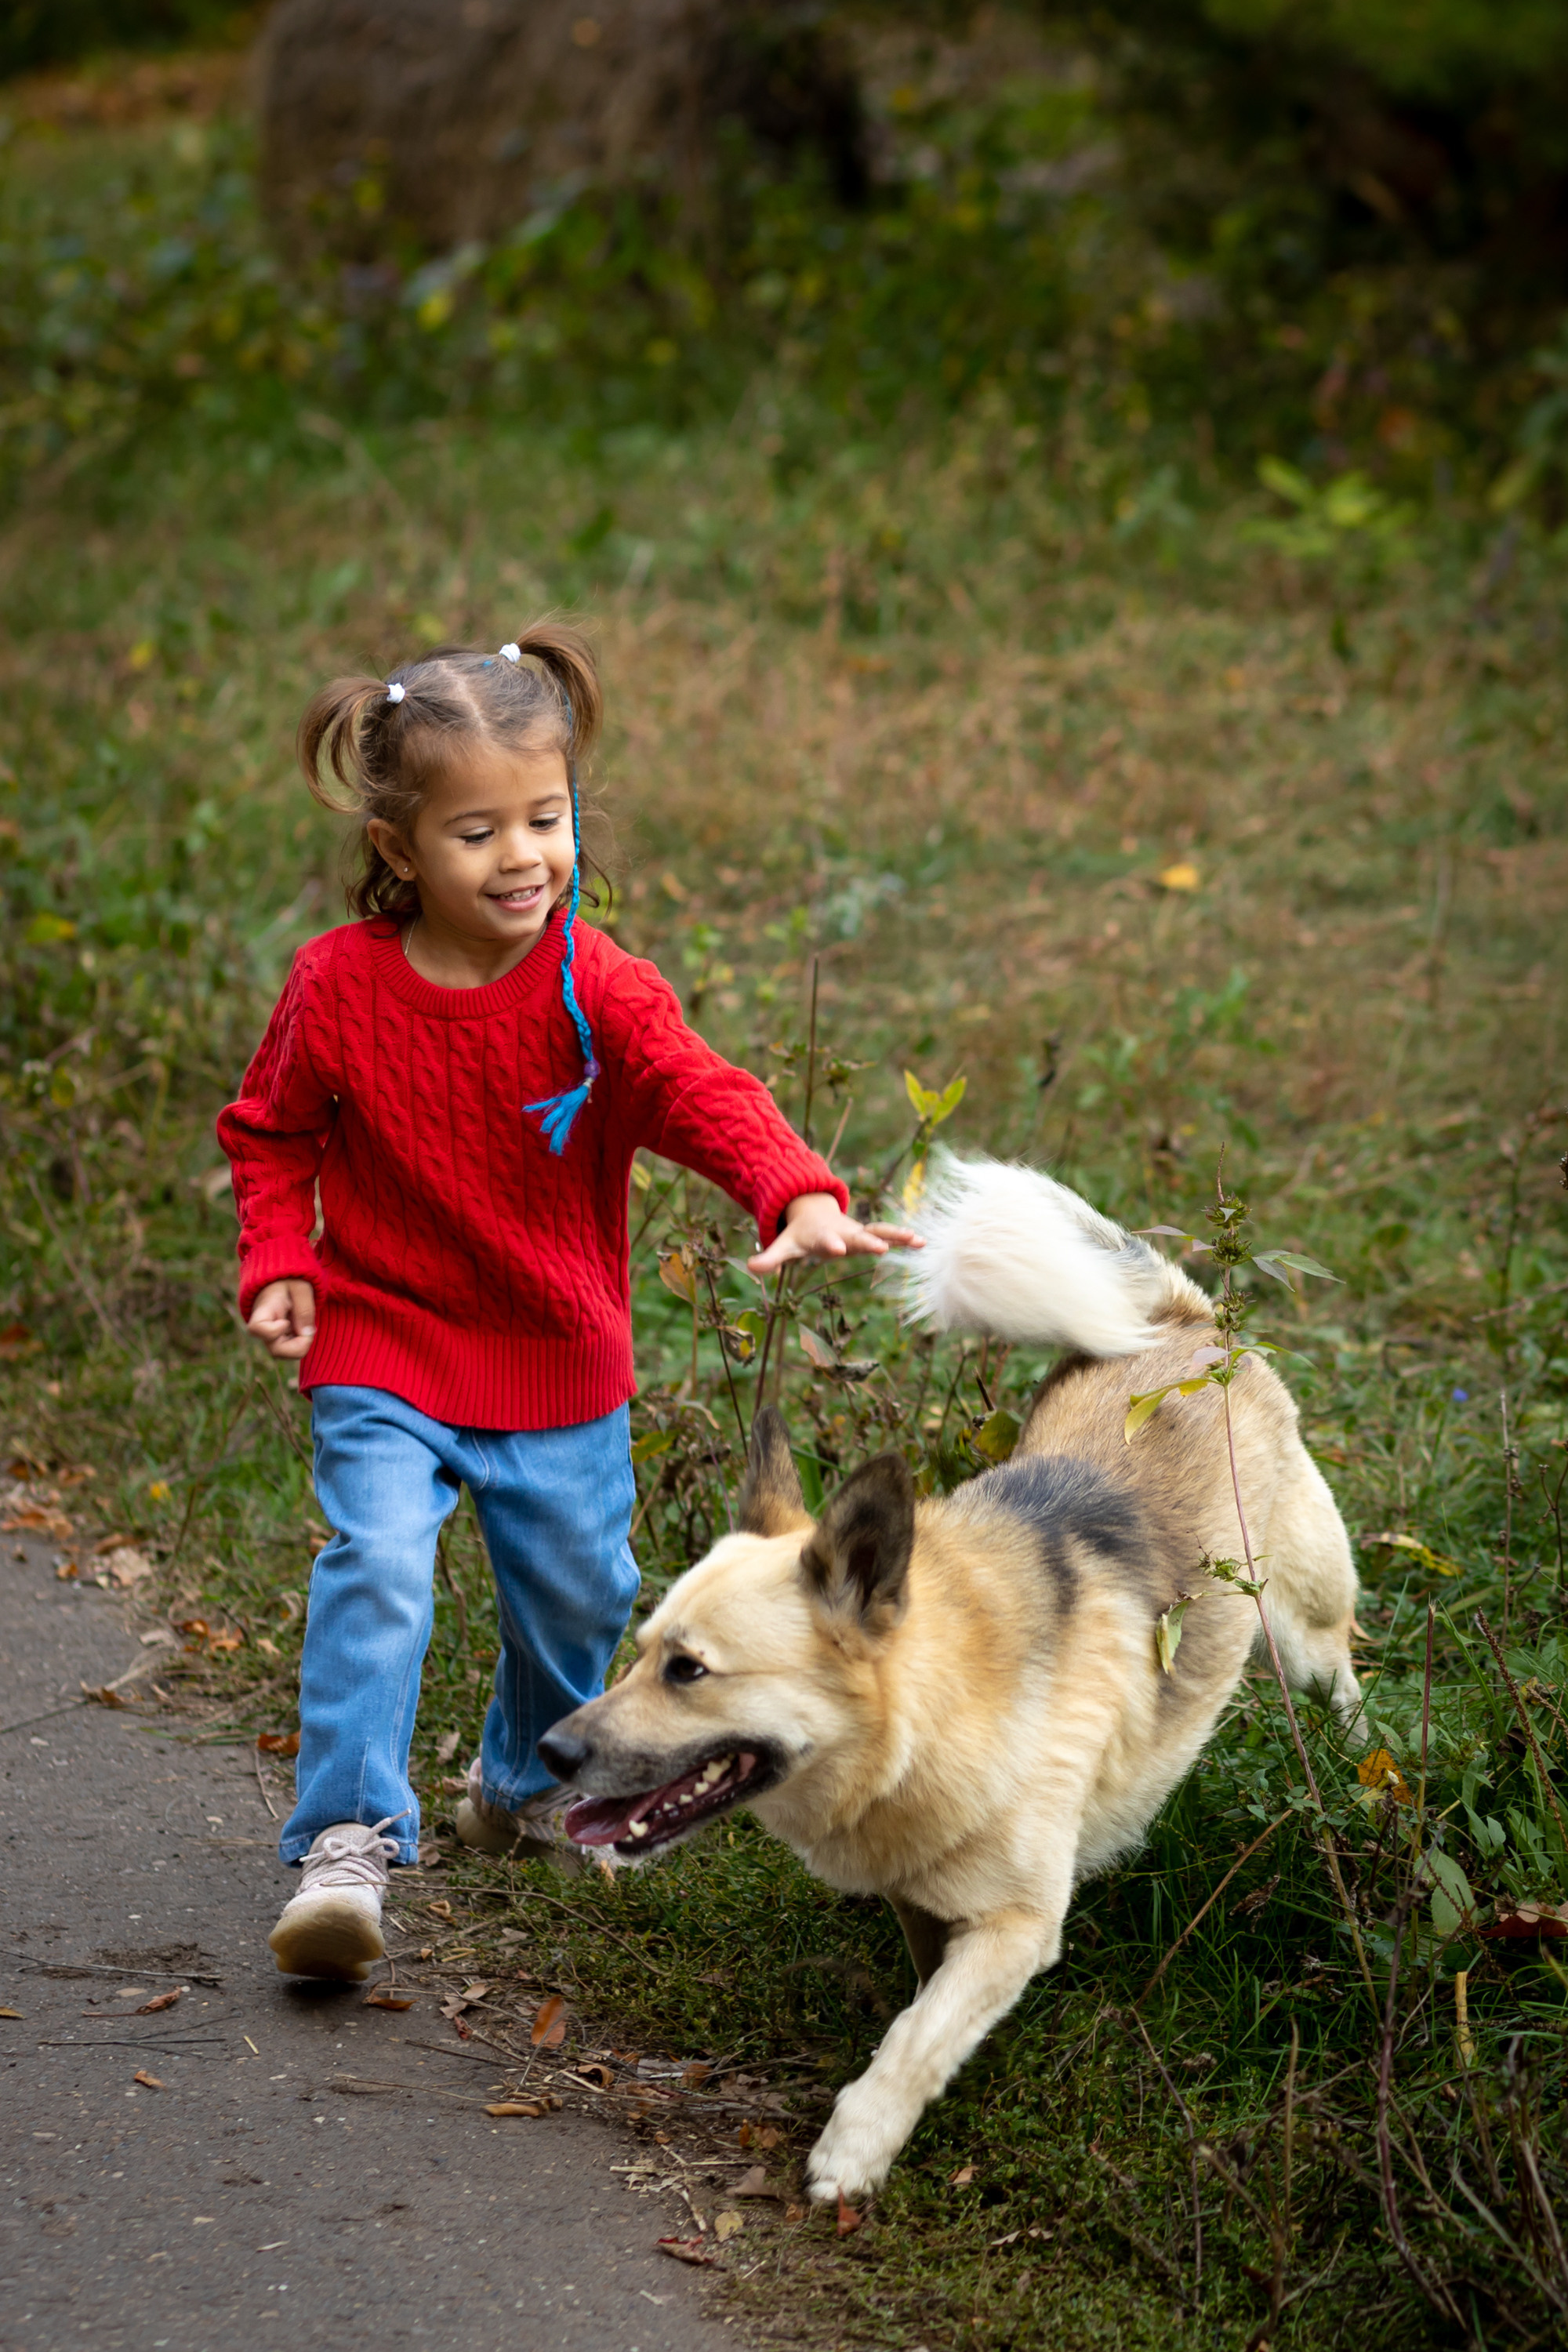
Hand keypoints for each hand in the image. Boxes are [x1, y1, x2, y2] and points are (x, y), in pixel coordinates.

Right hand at [246, 1278, 316, 1359]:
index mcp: (263, 1310)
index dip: (275, 1331)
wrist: (283, 1280)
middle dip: (299, 1345)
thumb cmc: (290, 1280)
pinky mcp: (279, 1340)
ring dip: (302, 1344)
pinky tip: (303, 1328)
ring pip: (284, 1354)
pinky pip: (291, 1351)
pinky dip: (302, 1343)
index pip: (257, 1329)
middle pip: (275, 1351)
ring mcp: (270, 1336)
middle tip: (310, 1329)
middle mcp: (263, 1328)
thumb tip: (306, 1333)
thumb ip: (304, 1309)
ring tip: (306, 1325)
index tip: (287, 1320)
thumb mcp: (301, 1288)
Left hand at [747, 1192, 923, 1276]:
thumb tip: (751, 1267)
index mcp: (822, 1236)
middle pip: (856, 1236)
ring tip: (916, 1240)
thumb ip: (770, 1258)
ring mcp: (858, 1232)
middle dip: (868, 1242)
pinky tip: (923, 1243)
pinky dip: (904, 1239)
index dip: (830, 1244)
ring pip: (878, 1232)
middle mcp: (844, 1232)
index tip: (837, 1249)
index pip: (825, 1241)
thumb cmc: (800, 1234)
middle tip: (880, 1249)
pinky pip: (888, 1235)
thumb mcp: (784, 1246)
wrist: (814, 1213)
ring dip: (896, 1236)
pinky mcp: (869, 1235)